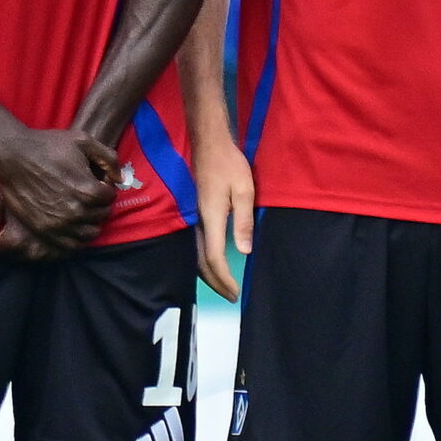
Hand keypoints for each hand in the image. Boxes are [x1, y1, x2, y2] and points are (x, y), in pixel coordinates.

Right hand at [0, 127, 117, 255]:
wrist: (13, 156)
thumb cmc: (48, 146)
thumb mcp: (83, 141)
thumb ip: (109, 158)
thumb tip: (119, 179)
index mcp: (88, 191)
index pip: (110, 198)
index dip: (104, 187)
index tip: (95, 180)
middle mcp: (75, 212)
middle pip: (101, 216)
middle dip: (98, 204)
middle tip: (87, 193)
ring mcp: (59, 224)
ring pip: (89, 234)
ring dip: (89, 221)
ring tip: (81, 208)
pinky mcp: (44, 230)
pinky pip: (70, 244)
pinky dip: (76, 236)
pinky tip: (72, 224)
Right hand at [192, 131, 255, 299]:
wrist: (209, 144)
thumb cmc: (229, 164)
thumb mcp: (245, 190)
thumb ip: (243, 222)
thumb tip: (244, 251)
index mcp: (211, 218)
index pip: (214, 258)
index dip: (224, 278)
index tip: (236, 292)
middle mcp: (200, 222)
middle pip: (201, 262)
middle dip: (215, 282)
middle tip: (230, 296)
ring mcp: (196, 218)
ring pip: (197, 255)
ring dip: (209, 274)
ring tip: (223, 286)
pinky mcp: (197, 214)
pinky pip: (198, 245)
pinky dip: (205, 261)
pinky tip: (214, 264)